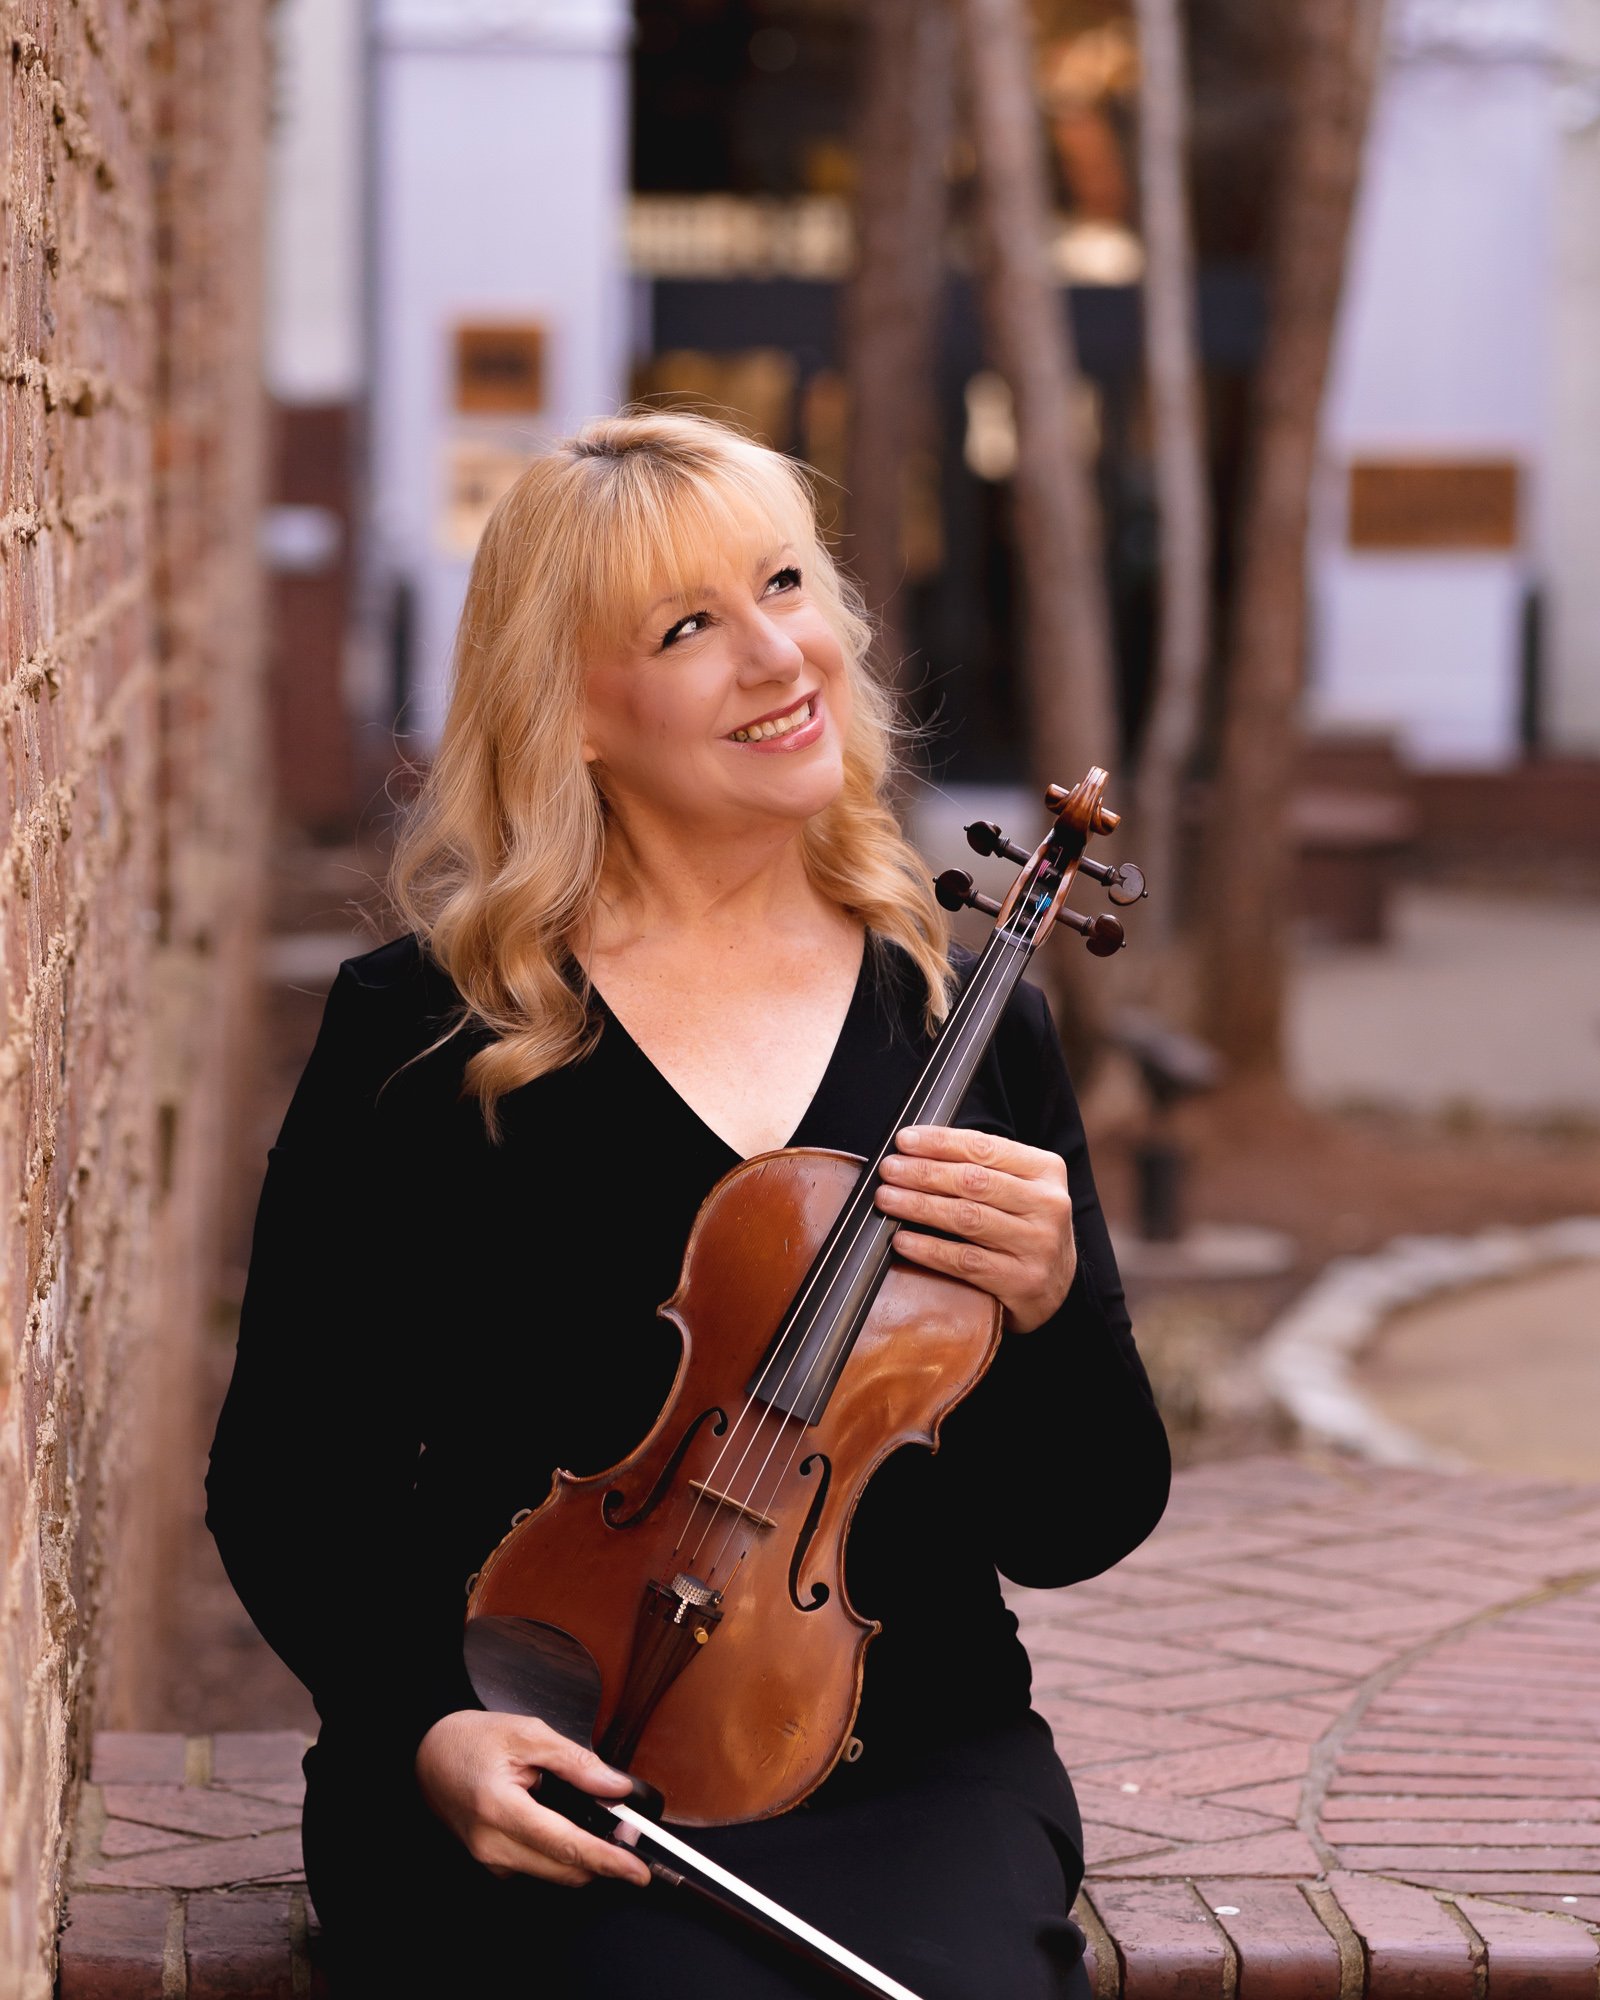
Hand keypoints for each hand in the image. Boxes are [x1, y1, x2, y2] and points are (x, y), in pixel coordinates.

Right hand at [415, 1711, 651, 1888]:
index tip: (637, 1870)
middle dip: (603, 1858)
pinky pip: (537, 1867)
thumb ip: (576, 1762)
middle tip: (629, 1833)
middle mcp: (492, 1845)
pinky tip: (567, 1826)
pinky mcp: (492, 1863)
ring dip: (583, 1857)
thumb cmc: (473, 1741)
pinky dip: (561, 1854)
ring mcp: (489, 1859)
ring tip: (601, 1825)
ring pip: (553, 1874)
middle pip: (564, 1870)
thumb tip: (615, 1786)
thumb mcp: (529, 1734)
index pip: (565, 1845)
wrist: (429, 1757)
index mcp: (500, 1809)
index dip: (607, 1860)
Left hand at [874, 1125, 1075, 1333]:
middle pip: (972, 1181)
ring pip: (966, 1218)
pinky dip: (928, 1249)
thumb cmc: (1025, 1226)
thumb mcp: (1020, 1186)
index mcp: (1046, 1170)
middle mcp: (1047, 1205)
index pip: (984, 1147)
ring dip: (919, 1206)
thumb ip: (982, 1166)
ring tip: (887, 1199)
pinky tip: (903, 1240)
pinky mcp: (1021, 1281)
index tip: (904, 1141)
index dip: (939, 1142)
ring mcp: (1037, 1244)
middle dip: (923, 1172)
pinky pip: (964, 1261)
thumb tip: (916, 1150)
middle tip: (889, 1170)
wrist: (1057, 1285)